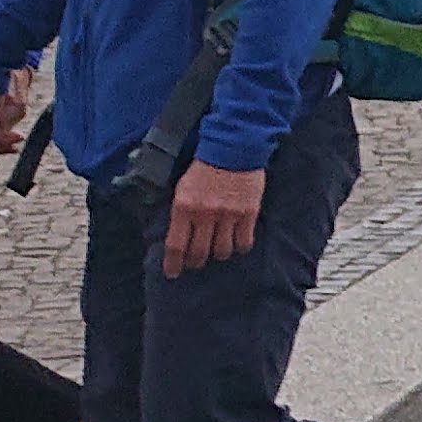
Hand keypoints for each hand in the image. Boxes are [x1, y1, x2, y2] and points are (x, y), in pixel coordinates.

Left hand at [161, 159, 262, 275]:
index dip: (173, 264)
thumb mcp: (183, 187)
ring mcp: (228, 215)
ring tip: (217, 251)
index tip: (173, 274)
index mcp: (184, 207)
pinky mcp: (248, 213)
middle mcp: (205, 214)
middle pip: (199, 252)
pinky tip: (237, 244)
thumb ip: (181, 210)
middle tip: (195, 264)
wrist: (233, 147)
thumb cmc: (205, 165)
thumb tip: (177, 232)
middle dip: (195, 262)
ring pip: (222, 250)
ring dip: (218, 254)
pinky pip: (244, 242)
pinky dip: (239, 247)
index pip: (175, 245)